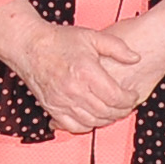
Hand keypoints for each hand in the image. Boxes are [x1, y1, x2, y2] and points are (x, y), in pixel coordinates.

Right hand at [9, 23, 150, 134]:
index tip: (132, 95)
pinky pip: (72, 126)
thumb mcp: (92, 36)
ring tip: (113, 112)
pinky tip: (93, 118)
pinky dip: (86, 126)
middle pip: (106, 112)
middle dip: (121, 111)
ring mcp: (61, 101)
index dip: (129, 99)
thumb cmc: (60, 40)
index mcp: (86, 71)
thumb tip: (136, 58)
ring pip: (91, 121)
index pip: (115, 96)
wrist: (29, 46)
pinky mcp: (51, 108)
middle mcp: (74, 89)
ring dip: (106, 120)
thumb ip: (117, 47)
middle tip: (127, 106)